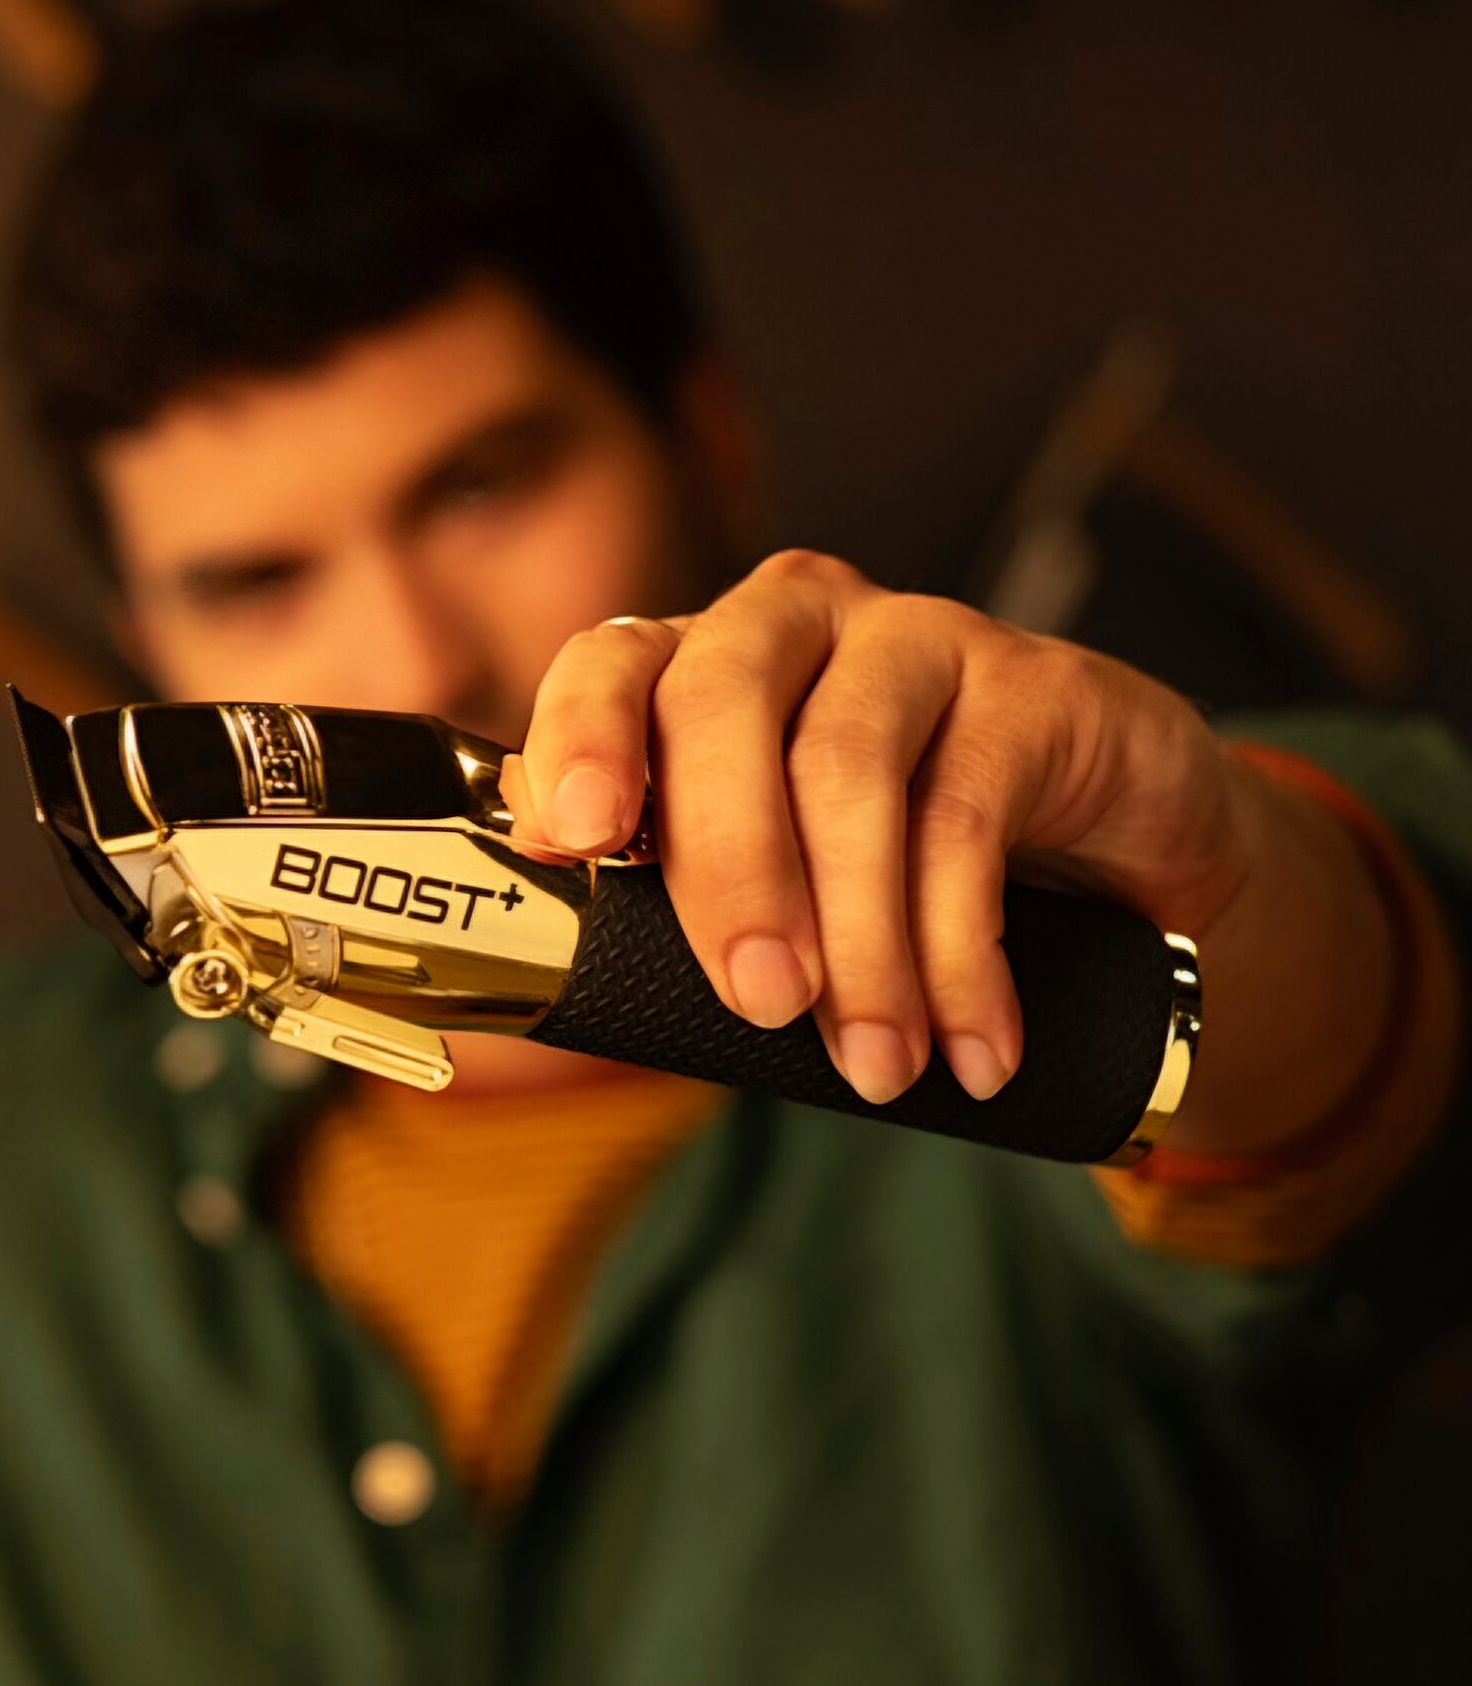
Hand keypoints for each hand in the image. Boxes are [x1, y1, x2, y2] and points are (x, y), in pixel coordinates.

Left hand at [502, 550, 1256, 1105]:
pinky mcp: (1028, 682)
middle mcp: (794, 622)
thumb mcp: (773, 882)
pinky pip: (970, 815)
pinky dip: (963, 955)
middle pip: (723, 702)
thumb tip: (585, 956)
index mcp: (698, 662)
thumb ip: (679, 894)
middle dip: (730, 864)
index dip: (583, 737)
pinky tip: (975, 1046)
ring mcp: (914, 635)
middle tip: (760, 1000)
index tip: (578, 838)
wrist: (1107, 847)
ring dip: (859, 939)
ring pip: (849, 765)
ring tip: (876, 1063)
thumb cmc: (895, 869)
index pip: (611, 663)